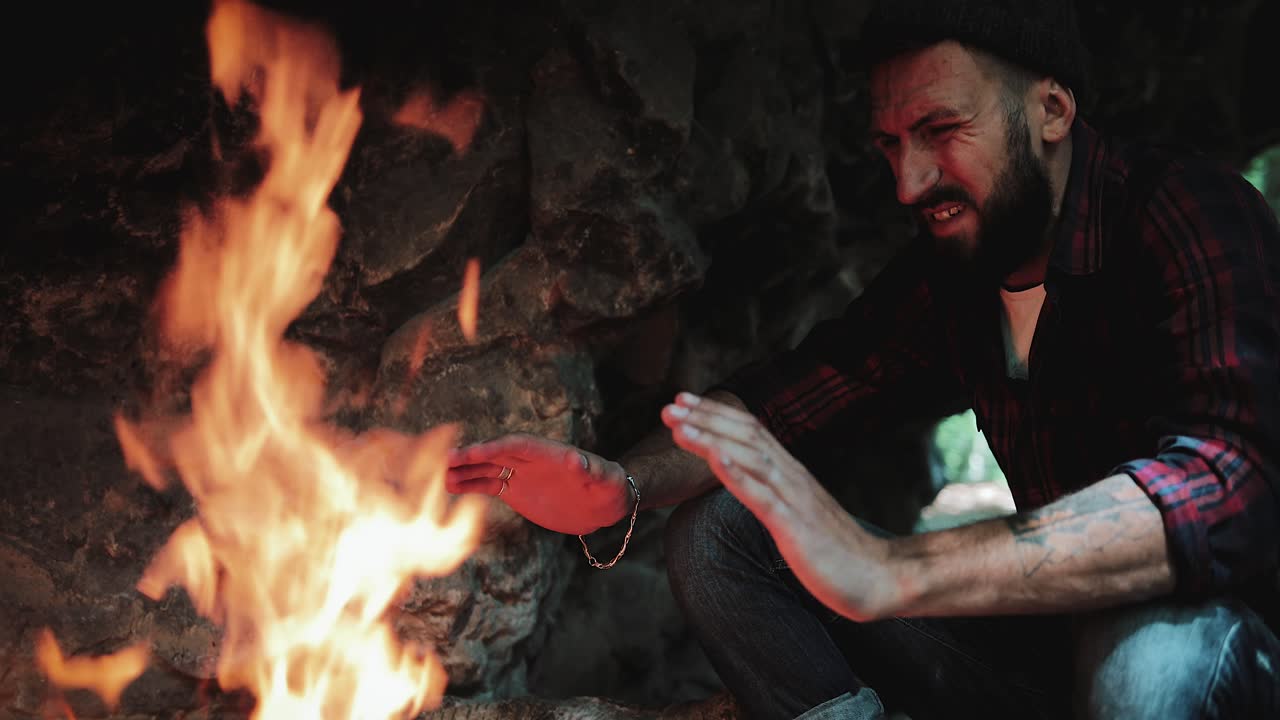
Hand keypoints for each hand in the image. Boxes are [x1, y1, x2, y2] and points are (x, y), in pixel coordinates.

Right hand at [446, 434, 633, 535]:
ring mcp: (523, 475)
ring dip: (466, 471)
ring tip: (441, 477)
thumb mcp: (606, 479)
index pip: (519, 445)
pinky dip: (471, 485)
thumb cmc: (611, 488)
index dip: (497, 447)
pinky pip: (490, 485)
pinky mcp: (518, 492)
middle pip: (498, 453)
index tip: (476, 452)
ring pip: (489, 468)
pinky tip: (451, 487)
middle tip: (447, 460)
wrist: (607, 505)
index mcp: (550, 453)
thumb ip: (591, 470)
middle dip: (473, 456)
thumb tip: (576, 459)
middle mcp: (533, 461)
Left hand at [661, 392, 902, 620]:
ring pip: (749, 458)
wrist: (878, 578)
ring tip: (679, 427)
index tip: (682, 401)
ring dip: (712, 439)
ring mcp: (795, 499)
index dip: (715, 414)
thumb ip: (774, 495)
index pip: (750, 431)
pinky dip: (737, 474)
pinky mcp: (796, 526)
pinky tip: (715, 459)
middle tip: (668, 406)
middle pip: (745, 436)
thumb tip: (747, 483)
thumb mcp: (797, 515)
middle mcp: (792, 477)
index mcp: (791, 474)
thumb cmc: (836, 551)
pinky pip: (763, 495)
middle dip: (704, 419)